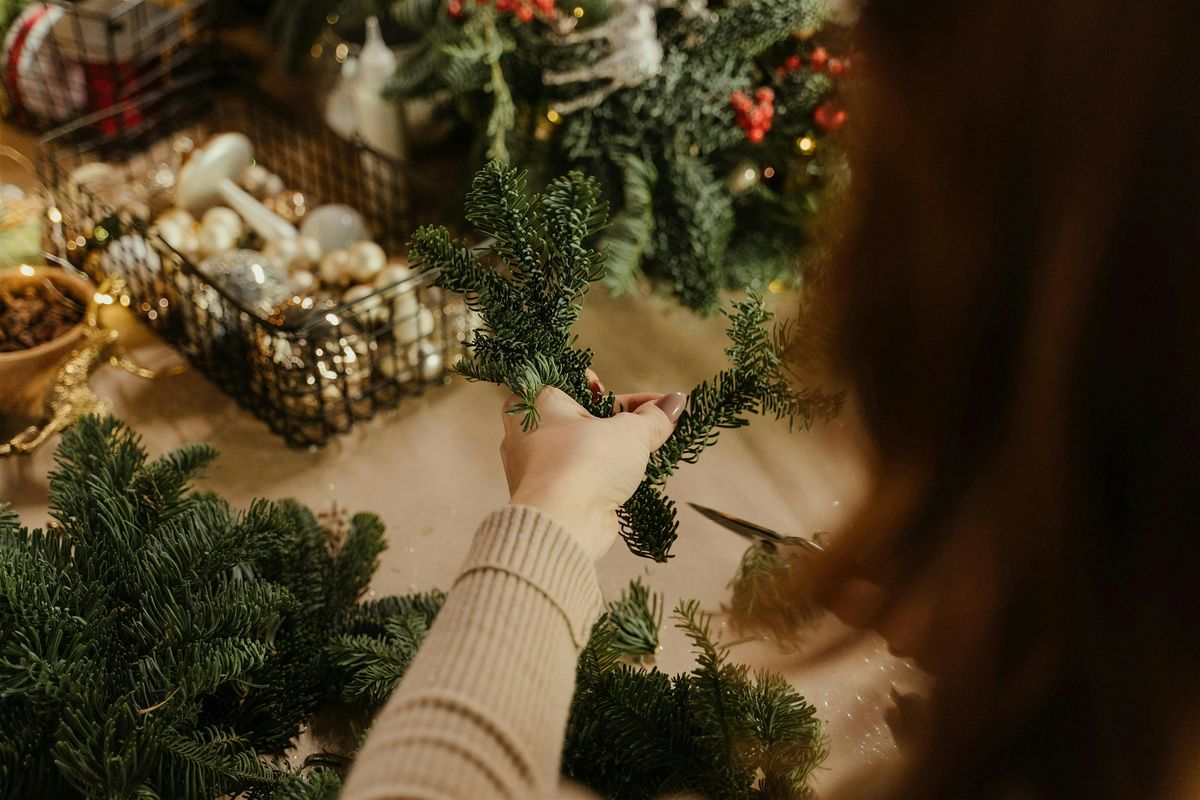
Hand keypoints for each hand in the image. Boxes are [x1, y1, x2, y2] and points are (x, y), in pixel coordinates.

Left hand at [501, 373, 685, 559]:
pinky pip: (585, 474)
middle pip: (584, 417)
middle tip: (657, 418)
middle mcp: (528, 432)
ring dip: (619, 448)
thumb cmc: (585, 461)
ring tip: (653, 443)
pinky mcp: (553, 494)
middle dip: (623, 419)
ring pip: (586, 448)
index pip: (576, 383)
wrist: (564, 523)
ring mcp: (538, 466)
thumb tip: (675, 402)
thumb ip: (652, 417)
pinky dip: (608, 473)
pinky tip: (635, 474)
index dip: (613, 390)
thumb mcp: (629, 430)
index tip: (646, 399)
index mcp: (534, 401)